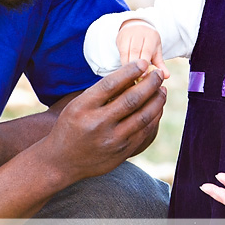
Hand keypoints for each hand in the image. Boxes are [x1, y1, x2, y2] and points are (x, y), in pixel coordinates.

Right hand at [45, 59, 166, 181]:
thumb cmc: (71, 126)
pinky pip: (144, 132)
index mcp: (82, 108)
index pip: (110, 85)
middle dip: (149, 84)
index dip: (130, 71)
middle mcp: (97, 124)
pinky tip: (157, 108)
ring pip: (143, 116)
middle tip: (158, 74)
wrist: (61, 161)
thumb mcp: (77, 105)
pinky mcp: (121, 153)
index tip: (143, 63)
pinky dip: (154, 117)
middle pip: (131, 100)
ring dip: (157, 100)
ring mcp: (111, 140)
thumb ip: (100, 92)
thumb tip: (130, 74)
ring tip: (162, 89)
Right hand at [117, 19, 169, 77]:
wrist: (137, 26)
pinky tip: (125, 72)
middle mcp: (139, 33)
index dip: (144, 63)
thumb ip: (160, 64)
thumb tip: (166, 76)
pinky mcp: (120, 38)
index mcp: (151, 36)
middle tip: (136, 80)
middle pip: (135, 51)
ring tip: (130, 78)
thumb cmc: (149, 42)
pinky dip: (123, 62)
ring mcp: (128, 34)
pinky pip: (121, 53)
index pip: (147, 51)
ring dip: (128, 66)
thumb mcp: (156, 51)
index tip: (143, 76)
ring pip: (126, 52)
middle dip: (135, 66)